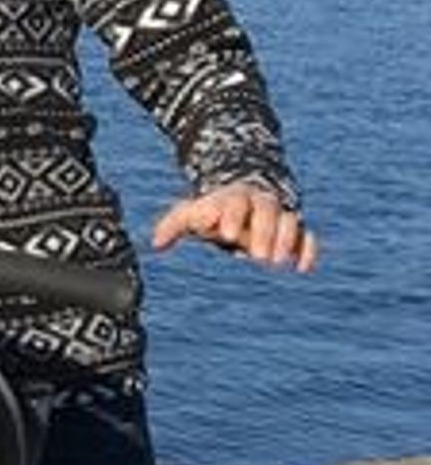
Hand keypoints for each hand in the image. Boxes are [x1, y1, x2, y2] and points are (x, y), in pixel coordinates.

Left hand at [150, 184, 317, 271]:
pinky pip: (308, 236)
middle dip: (262, 230)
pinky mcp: (296, 229)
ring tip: (276, 262)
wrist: (246, 195)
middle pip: (267, 210)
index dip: (232, 215)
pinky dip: (308, 249)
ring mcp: (280, 215)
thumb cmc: (213, 211)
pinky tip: (302, 268)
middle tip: (255, 254)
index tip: (225, 233)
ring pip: (290, 220)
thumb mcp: (191, 213)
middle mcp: (260, 203)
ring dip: (286, 240)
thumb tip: (156, 244)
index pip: (235, 201)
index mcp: (233, 197)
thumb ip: (174, 225)